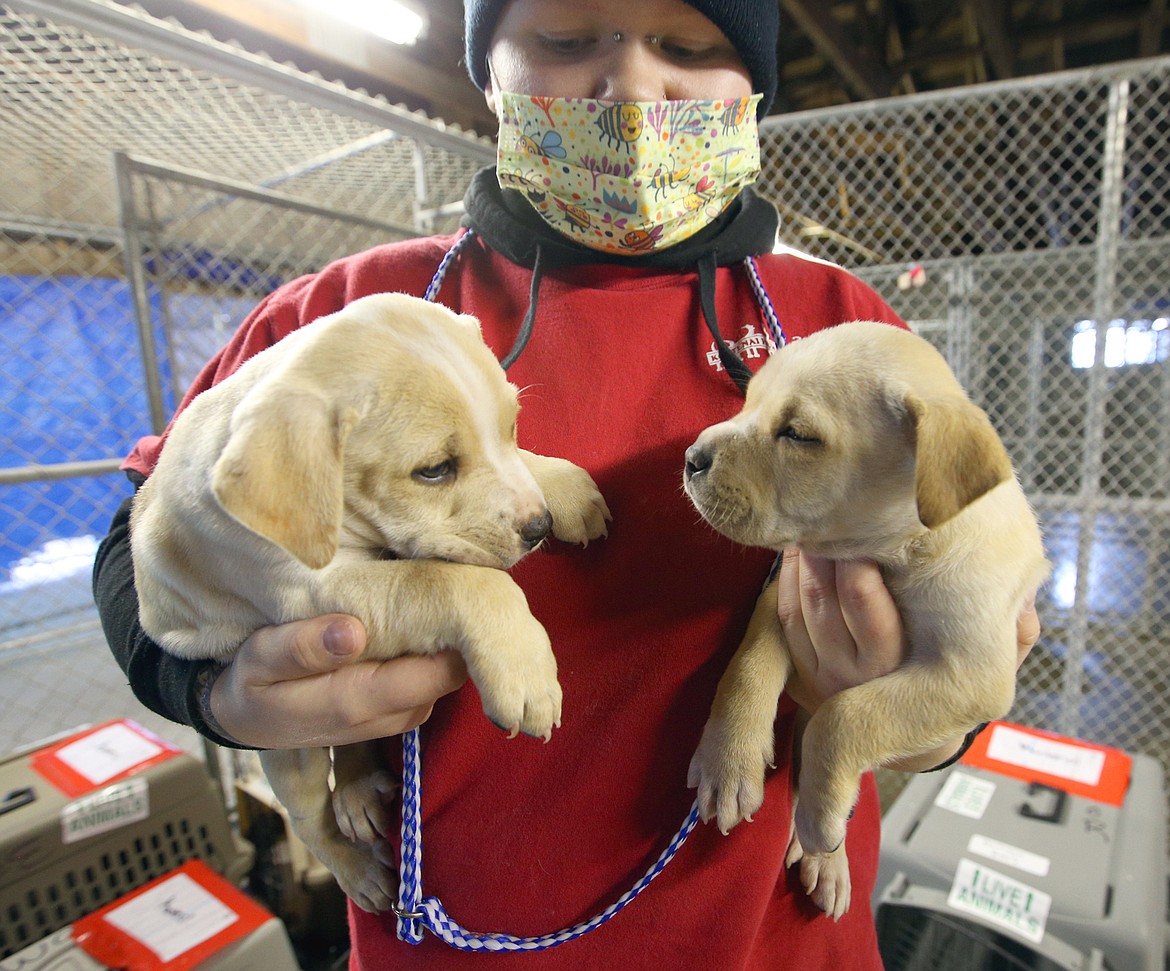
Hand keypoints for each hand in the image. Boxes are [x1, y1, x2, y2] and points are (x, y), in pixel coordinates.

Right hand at [209, 614, 467, 748]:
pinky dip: (428, 652)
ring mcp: (398, 717)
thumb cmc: (254, 681)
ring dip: (440, 640)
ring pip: (444, 675)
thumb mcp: (259, 660)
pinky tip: (412, 622)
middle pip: (451, 672)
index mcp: (357, 702)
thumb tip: (353, 631)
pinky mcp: (400, 711)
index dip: (457, 633)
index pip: (439, 671)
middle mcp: (388, 716)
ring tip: (426, 597)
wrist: (249, 719)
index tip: (456, 591)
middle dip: (453, 631)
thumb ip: (301, 647)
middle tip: (443, 584)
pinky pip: (430, 678)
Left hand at [775, 549, 1041, 771]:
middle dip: (823, 558)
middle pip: (828, 608)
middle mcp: (861, 677)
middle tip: (826, 517)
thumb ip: (1015, 634)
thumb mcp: (993, 657)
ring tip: (813, 523)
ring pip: (803, 608)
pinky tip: (798, 548)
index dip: (856, 579)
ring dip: (803, 561)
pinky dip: (787, 579)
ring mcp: (826, 674)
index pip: (871, 621)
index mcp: (908, 672)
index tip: (859, 538)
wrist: (908, 730)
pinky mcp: (802, 668)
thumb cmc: (957, 674)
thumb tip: (1028, 607)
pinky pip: (784, 618)